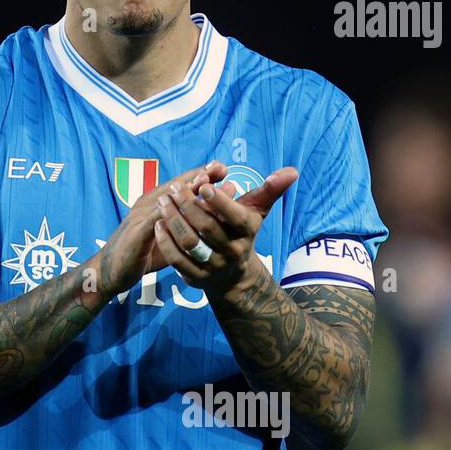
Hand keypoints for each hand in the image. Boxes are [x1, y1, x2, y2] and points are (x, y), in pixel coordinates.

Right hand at [92, 161, 230, 297]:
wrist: (111, 271)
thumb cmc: (144, 253)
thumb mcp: (171, 237)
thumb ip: (190, 225)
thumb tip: (217, 215)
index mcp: (158, 204)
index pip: (182, 185)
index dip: (201, 175)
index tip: (223, 168)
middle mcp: (149, 205)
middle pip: (176, 186)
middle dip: (198, 175)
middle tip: (219, 167)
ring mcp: (141, 216)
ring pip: (166, 199)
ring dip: (186, 188)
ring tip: (205, 180)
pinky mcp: (137, 232)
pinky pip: (154, 220)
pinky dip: (168, 211)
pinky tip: (183, 206)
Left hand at [153, 166, 298, 297]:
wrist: (233, 275)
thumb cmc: (240, 232)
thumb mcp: (256, 212)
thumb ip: (270, 190)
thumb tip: (292, 171)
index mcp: (246, 232)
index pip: (235, 216)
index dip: (219, 201)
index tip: (202, 184)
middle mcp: (232, 251)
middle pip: (207, 228)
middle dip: (188, 206)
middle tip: (173, 188)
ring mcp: (213, 266)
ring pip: (190, 243)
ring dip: (174, 221)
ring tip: (163, 201)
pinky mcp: (196, 278)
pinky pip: (177, 260)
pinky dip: (166, 242)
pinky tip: (158, 224)